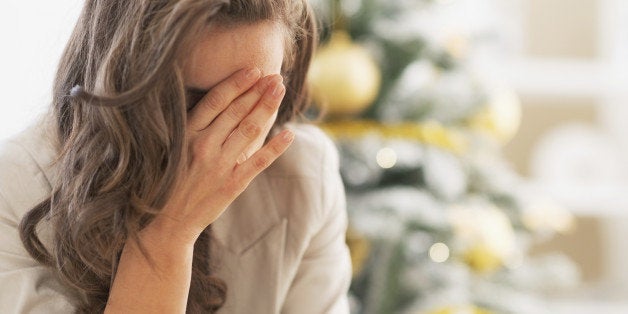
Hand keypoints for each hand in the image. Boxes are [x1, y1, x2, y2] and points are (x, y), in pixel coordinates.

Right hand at [148, 67, 292, 243]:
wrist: (166, 222)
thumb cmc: (169, 181)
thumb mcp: (173, 148)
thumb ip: (194, 128)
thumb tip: (221, 104)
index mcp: (186, 134)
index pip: (216, 101)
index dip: (237, 83)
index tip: (254, 69)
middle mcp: (203, 146)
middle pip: (237, 111)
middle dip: (258, 90)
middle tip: (275, 76)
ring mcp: (219, 165)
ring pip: (249, 130)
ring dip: (267, 108)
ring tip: (281, 91)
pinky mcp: (232, 184)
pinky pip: (259, 161)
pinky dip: (275, 146)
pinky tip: (289, 133)